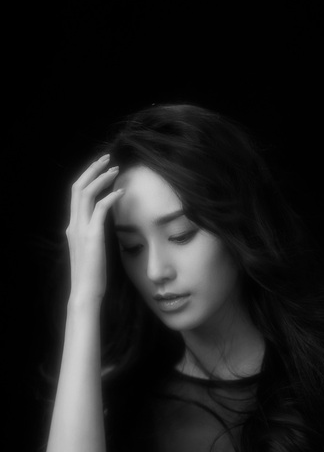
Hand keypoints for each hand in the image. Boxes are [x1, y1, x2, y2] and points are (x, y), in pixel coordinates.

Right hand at [65, 154, 123, 302]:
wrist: (86, 293)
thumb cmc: (93, 275)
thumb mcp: (92, 250)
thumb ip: (95, 234)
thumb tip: (106, 224)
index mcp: (73, 227)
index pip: (76, 195)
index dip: (88, 178)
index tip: (102, 168)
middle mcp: (73, 225)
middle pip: (78, 187)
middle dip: (92, 169)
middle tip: (107, 158)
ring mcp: (81, 229)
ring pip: (86, 193)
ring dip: (101, 178)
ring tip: (116, 169)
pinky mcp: (92, 236)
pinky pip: (100, 209)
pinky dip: (111, 196)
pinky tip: (122, 191)